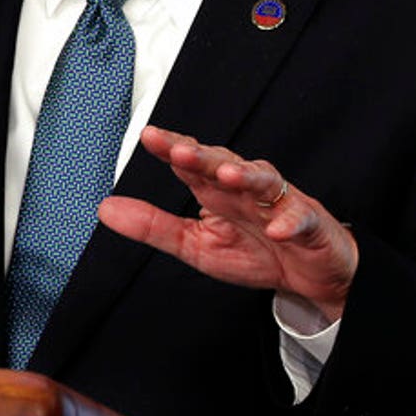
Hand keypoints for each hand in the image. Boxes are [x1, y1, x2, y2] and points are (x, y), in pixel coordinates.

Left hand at [98, 126, 357, 322]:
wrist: (307, 278)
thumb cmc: (254, 252)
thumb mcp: (194, 245)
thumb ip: (153, 226)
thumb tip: (105, 208)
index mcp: (215, 191)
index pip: (190, 163)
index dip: (171, 148)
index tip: (149, 136)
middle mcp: (245, 189)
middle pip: (224, 163)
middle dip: (203, 155)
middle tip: (180, 149)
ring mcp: (280, 204)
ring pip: (263, 182)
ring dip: (246, 177)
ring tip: (228, 176)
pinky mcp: (310, 225)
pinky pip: (301, 219)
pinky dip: (290, 221)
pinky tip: (276, 228)